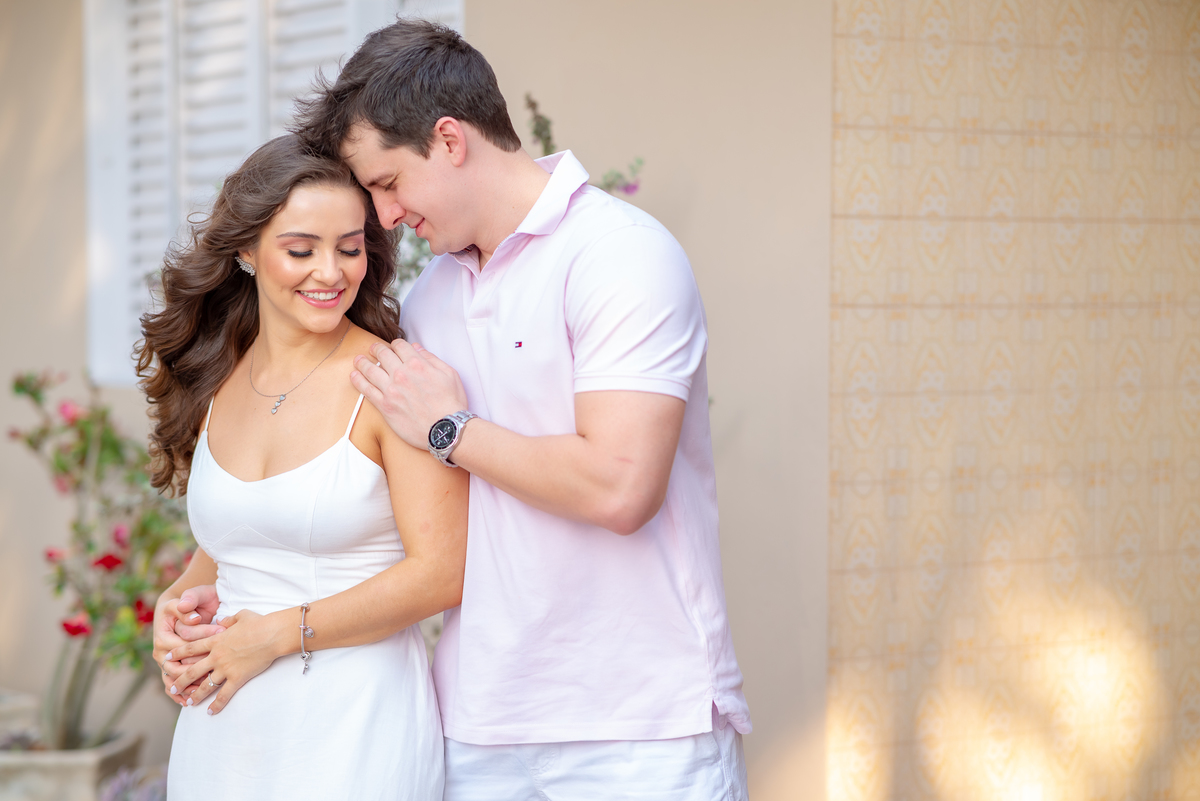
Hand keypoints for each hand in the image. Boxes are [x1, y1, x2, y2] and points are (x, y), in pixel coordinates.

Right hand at [154, 585, 224, 704]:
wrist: (187, 606)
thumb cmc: (192, 601)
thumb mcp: (192, 596)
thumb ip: (189, 600)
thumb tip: (187, 609)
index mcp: (163, 634)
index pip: (182, 645)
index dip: (201, 641)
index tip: (221, 636)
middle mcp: (161, 651)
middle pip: (178, 666)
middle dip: (197, 669)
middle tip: (216, 671)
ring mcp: (164, 662)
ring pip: (173, 679)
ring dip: (187, 688)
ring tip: (201, 695)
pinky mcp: (170, 669)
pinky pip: (172, 685)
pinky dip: (179, 695)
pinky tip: (188, 702)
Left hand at [168, 609, 286, 714]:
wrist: (272, 634)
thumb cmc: (259, 623)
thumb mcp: (241, 616)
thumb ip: (227, 620)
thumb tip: (220, 621)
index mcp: (216, 640)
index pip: (190, 648)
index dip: (177, 653)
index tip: (167, 659)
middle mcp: (216, 656)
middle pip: (192, 670)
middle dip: (180, 681)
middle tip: (171, 688)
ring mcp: (226, 668)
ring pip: (204, 685)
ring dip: (194, 695)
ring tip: (188, 704)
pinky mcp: (237, 678)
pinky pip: (224, 694)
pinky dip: (217, 705)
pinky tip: (210, 712)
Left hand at [351, 341, 467, 449]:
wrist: (446, 429)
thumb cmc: (451, 403)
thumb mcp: (449, 374)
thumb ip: (432, 359)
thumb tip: (417, 349)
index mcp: (418, 364)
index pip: (400, 346)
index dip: (396, 344)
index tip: (393, 347)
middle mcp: (402, 374)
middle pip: (383, 354)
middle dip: (376, 349)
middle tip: (373, 349)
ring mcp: (391, 390)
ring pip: (370, 370)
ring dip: (362, 362)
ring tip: (358, 360)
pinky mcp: (385, 406)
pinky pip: (366, 390)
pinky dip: (358, 381)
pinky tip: (354, 376)